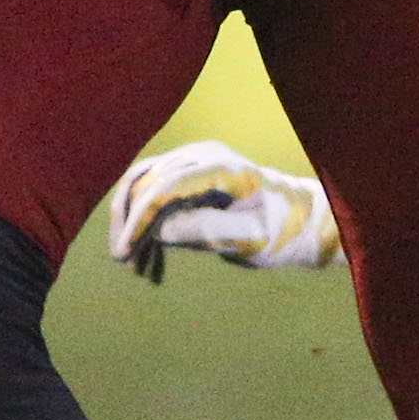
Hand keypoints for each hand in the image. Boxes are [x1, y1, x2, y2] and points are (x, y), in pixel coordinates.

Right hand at [102, 140, 340, 282]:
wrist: (296, 218)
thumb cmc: (279, 230)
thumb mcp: (251, 238)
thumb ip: (208, 230)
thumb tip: (161, 229)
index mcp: (222, 168)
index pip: (165, 186)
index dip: (139, 217)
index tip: (124, 250)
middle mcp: (202, 155)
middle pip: (145, 180)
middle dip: (127, 222)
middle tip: (122, 261)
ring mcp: (192, 160)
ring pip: (141, 184)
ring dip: (129, 222)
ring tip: (131, 263)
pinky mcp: (185, 173)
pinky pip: (150, 191)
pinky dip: (142, 222)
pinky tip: (144, 258)